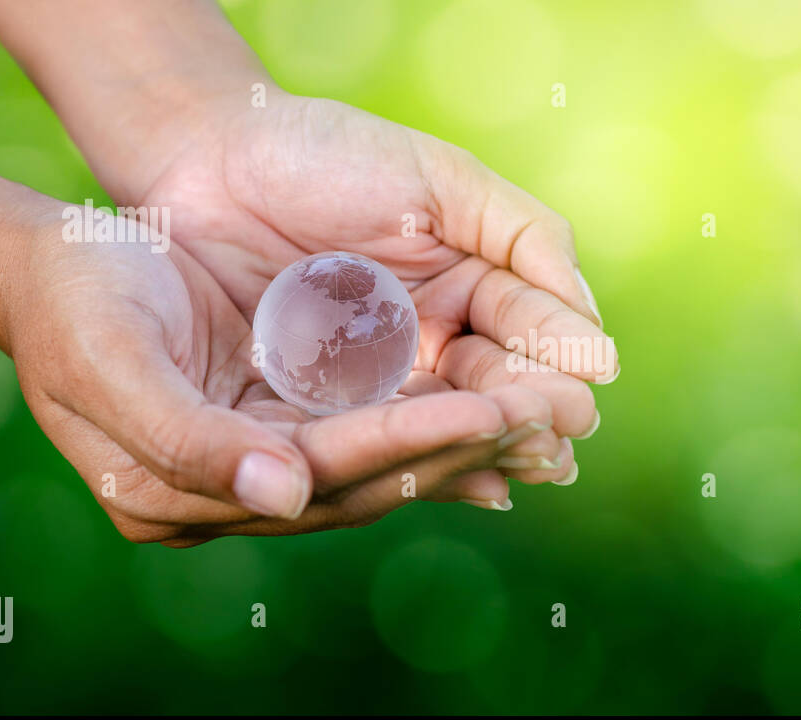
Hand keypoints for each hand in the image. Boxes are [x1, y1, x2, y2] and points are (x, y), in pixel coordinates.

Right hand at [9, 214, 569, 546]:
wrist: (50, 264)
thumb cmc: (72, 305)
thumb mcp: (109, 364)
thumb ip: (188, 441)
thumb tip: (284, 497)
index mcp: (183, 494)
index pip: (321, 475)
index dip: (405, 444)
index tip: (487, 414)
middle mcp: (238, 490)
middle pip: (370, 479)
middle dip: (462, 448)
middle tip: (548, 418)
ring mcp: (267, 458)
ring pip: (387, 460)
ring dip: (468, 438)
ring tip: (547, 415)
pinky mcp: (288, 422)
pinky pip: (378, 430)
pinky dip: (439, 421)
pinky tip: (500, 411)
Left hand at [113, 90, 617, 476]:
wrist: (209, 161)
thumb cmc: (327, 155)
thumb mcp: (441, 180)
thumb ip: (524, 235)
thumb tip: (591, 322)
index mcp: (471, 283)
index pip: (529, 325)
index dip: (558, 351)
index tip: (590, 378)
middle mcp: (435, 340)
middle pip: (495, 385)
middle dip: (532, 406)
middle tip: (565, 431)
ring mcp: (382, 379)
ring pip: (445, 420)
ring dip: (491, 444)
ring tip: (531, 463)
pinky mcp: (324, 410)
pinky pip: (378, 440)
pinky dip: (424, 461)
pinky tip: (473, 484)